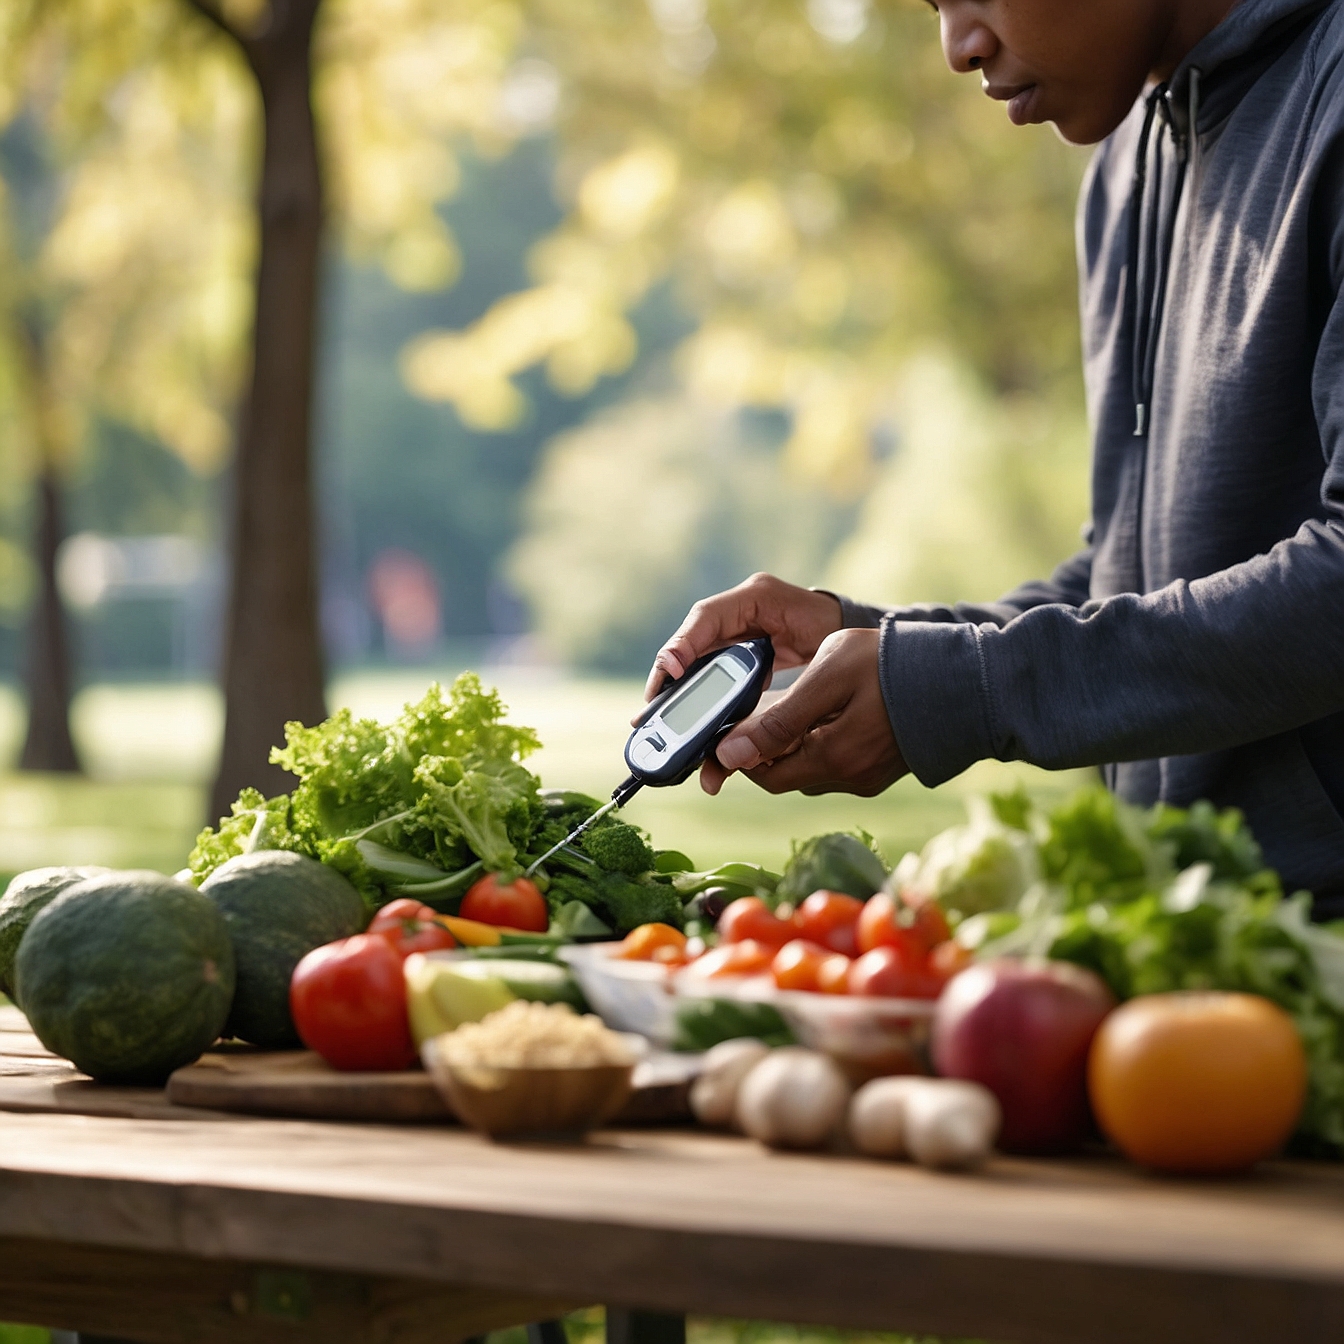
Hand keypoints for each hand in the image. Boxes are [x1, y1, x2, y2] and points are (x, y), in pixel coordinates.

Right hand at [640, 573, 843, 707]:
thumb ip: (779, 664)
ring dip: (673, 681)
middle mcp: (738, 608)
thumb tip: (743, 699)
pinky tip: (678, 709)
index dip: (685, 643)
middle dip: (667, 670)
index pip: (707, 616)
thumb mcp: (811, 646)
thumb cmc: (830, 634)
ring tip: (654, 709)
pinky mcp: (735, 647)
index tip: (671, 671)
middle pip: (690, 638)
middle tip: (650, 701)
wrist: (843, 629)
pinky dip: (691, 686)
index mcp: (755, 597)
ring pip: (693, 653)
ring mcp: (734, 626)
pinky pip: (706, 665)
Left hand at [701, 627, 907, 796]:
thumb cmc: (894, 665)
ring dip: (793, 745)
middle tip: (758, 711)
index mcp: (834, 758)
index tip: (728, 725)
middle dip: (765, 748)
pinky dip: (820, 744)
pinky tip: (826, 714)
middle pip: (785, 775)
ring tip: (794, 706)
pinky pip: (835, 764)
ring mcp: (867, 778)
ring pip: (810, 769)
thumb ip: (778, 719)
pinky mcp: (880, 770)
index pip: (764, 773)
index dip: (740, 752)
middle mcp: (850, 779)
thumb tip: (729, 754)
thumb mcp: (829, 678)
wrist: (967, 677)